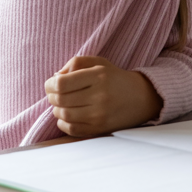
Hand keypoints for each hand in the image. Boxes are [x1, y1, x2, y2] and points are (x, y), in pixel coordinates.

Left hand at [45, 56, 162, 136]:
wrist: (141, 97)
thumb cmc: (115, 78)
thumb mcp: (99, 63)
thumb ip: (76, 63)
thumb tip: (54, 77)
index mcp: (100, 75)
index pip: (61, 83)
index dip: (50, 84)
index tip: (51, 83)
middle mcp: (100, 95)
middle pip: (59, 100)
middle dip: (52, 96)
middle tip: (57, 93)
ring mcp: (99, 114)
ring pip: (63, 114)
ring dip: (58, 109)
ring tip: (65, 103)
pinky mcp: (99, 128)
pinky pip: (69, 128)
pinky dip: (63, 122)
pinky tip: (70, 114)